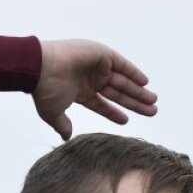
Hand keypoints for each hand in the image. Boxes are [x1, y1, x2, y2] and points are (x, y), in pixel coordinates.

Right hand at [32, 39, 158, 139]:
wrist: (39, 67)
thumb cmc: (44, 90)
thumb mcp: (53, 113)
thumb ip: (62, 124)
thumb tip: (66, 137)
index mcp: (79, 91)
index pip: (101, 104)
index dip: (114, 112)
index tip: (127, 120)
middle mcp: (89, 79)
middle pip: (117, 93)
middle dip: (134, 102)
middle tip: (151, 111)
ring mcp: (96, 66)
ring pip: (123, 81)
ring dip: (138, 90)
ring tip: (153, 101)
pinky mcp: (101, 54)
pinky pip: (122, 65)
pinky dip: (133, 73)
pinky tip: (145, 82)